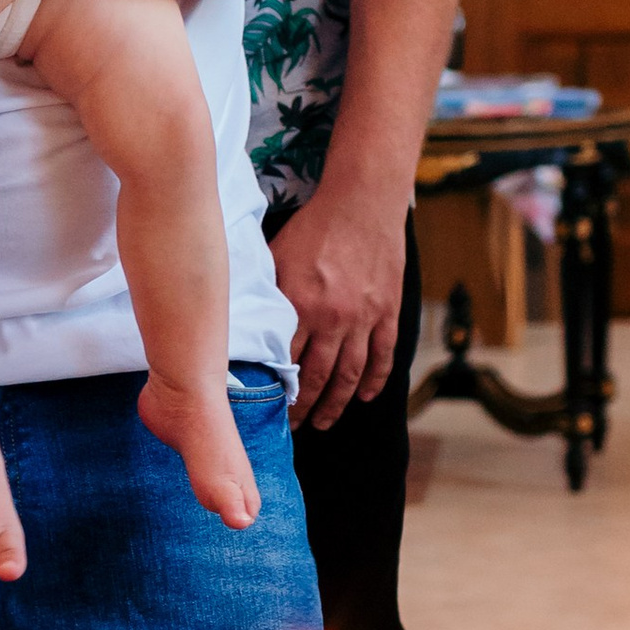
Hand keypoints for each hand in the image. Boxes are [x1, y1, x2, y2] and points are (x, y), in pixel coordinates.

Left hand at [271, 179, 408, 429]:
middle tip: (292, 428)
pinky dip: (374, 380)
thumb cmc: (314, 226)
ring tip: (323, 423)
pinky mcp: (387, 311)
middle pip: (317, 377)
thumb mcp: (276, 256)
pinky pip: (383, 355)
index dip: (276, 390)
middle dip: (302, 408)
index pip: (285, 361)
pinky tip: (364, 396)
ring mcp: (364, 317)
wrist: (363, 200)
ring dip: (336, 404)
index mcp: (300, 305)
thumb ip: (265, 293)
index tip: (265, 409)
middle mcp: (333, 317)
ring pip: (350, 374)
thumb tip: (241, 323)